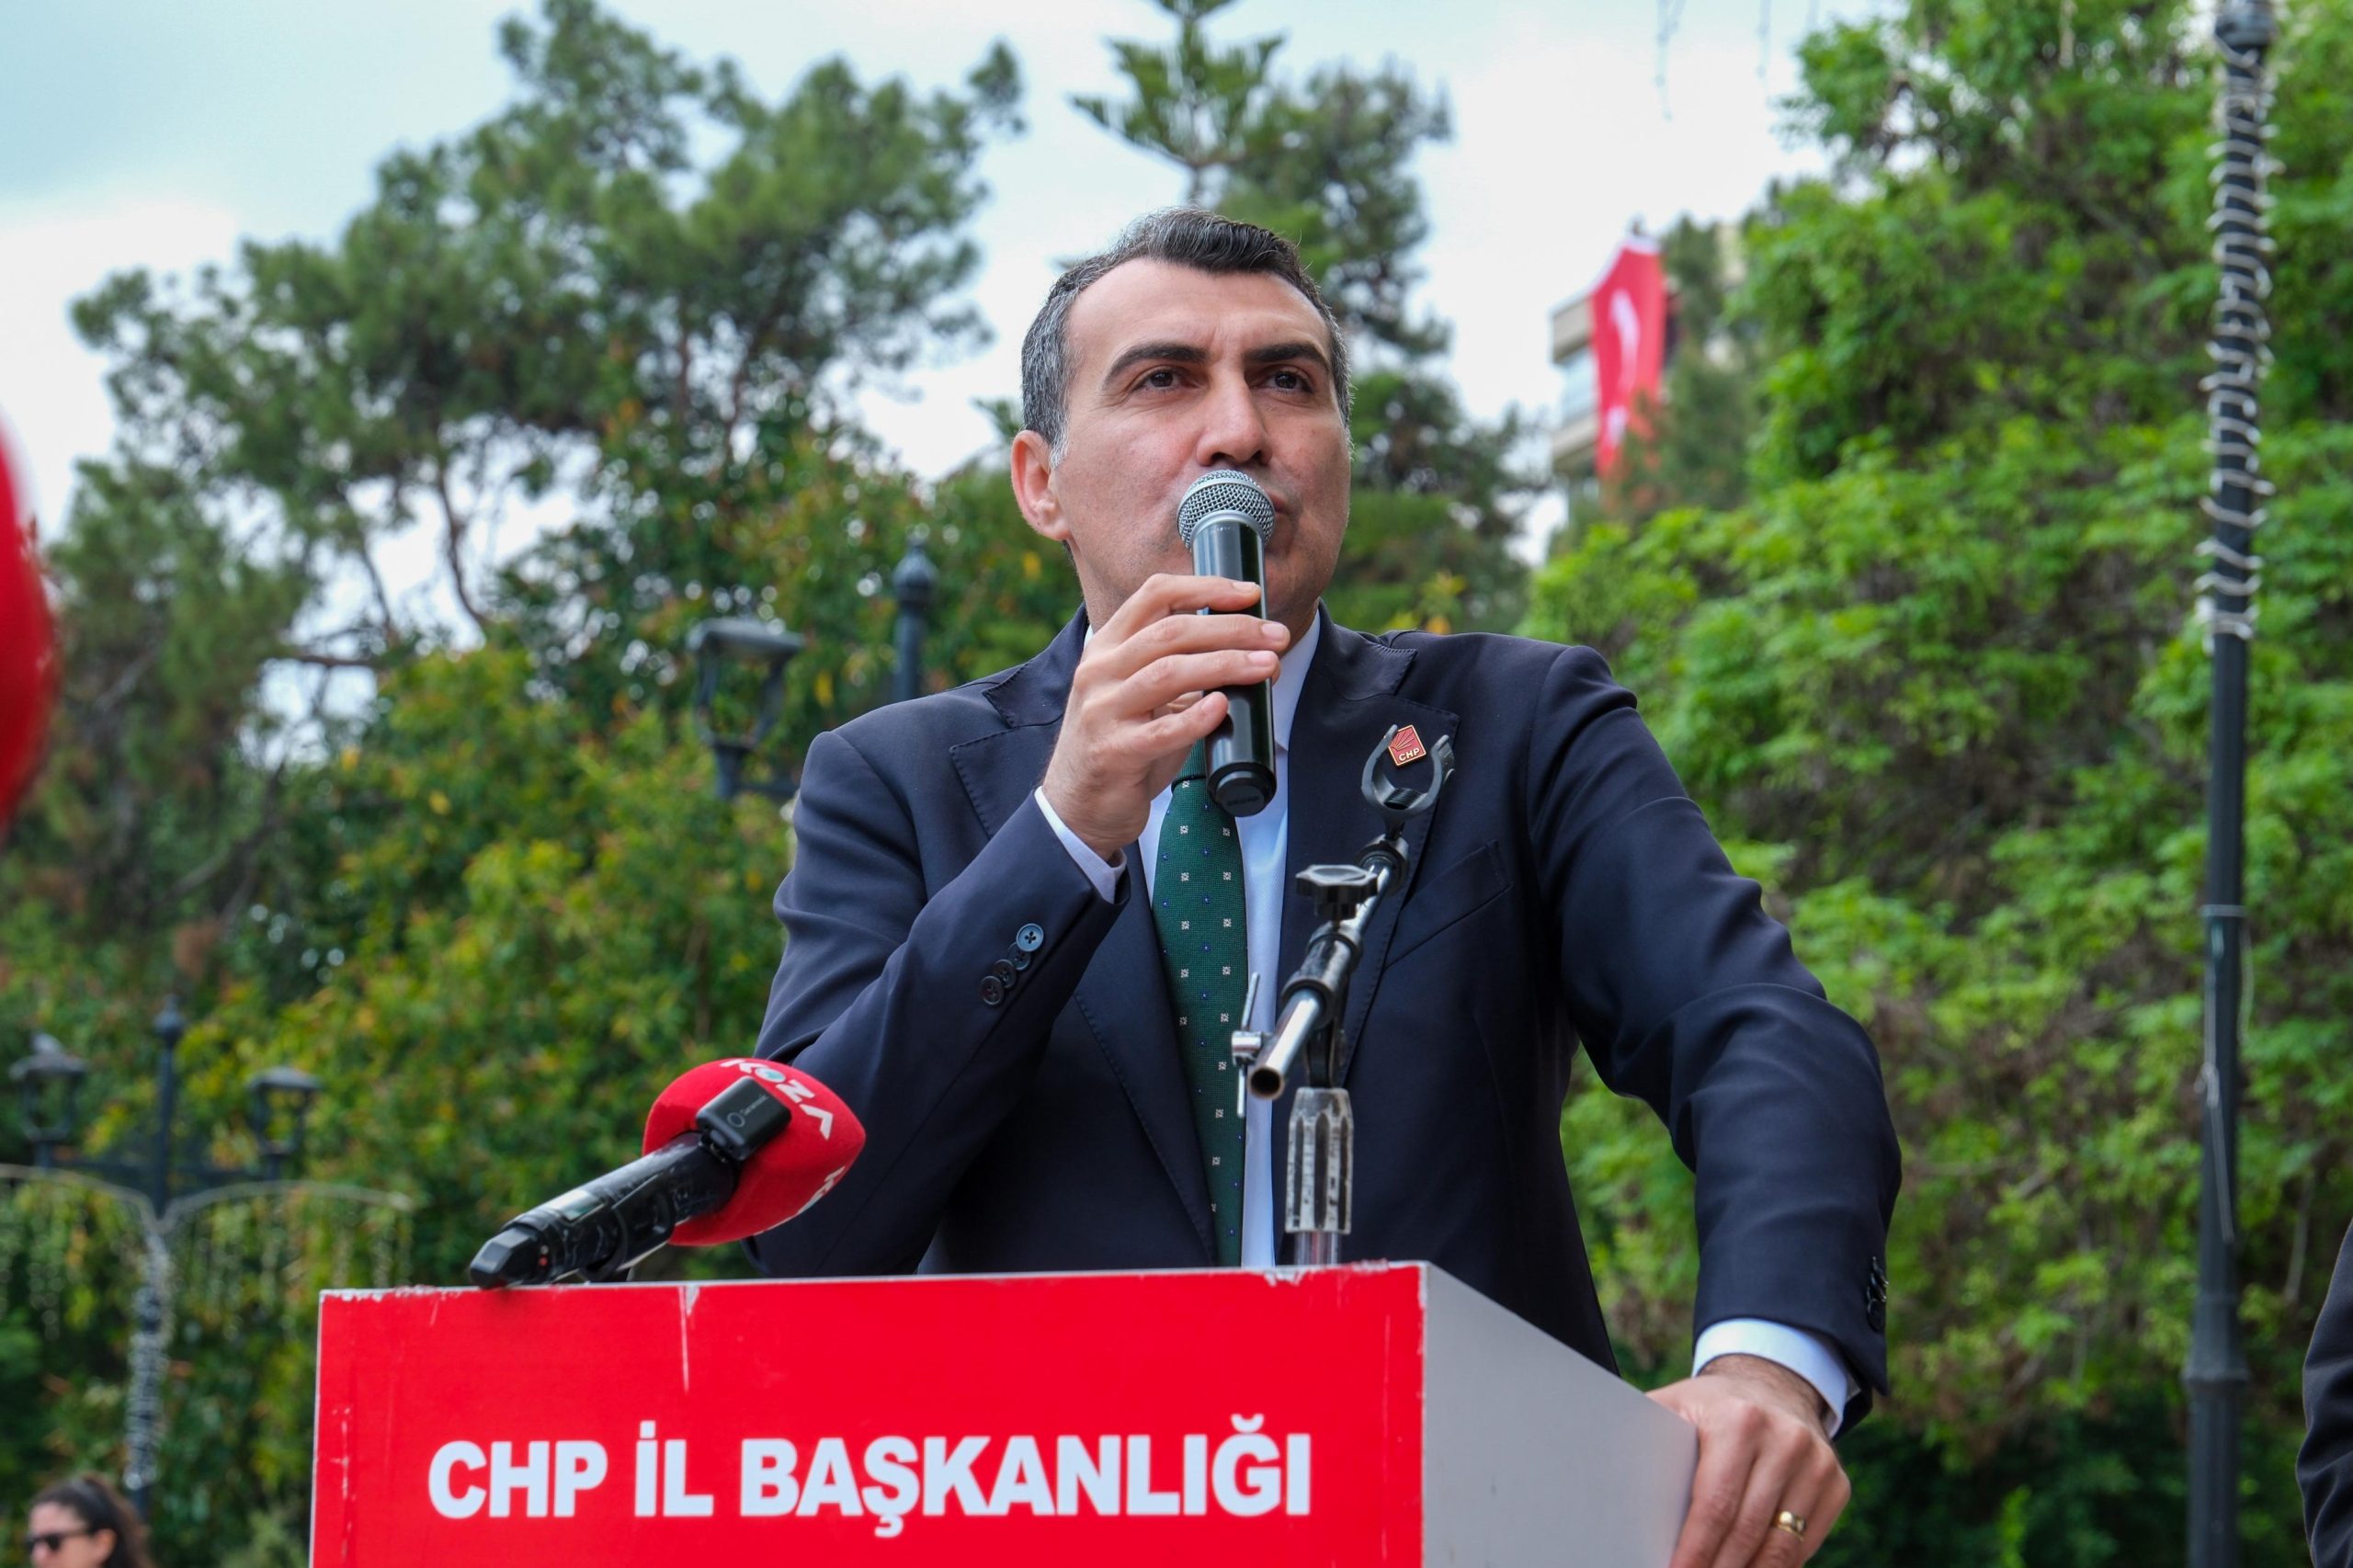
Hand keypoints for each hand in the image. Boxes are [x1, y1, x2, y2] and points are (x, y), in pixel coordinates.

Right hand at [1040, 572, 1287, 858]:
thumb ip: (1181, 667)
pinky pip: (1160, 731)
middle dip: (1230, 628)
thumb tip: (1252, 651)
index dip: (1205, 587)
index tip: (1249, 593)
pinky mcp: (1113, 752)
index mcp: (1108, 647)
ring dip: (1225, 664)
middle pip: (1170, 631)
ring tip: (1267, 666)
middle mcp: (1099, 671)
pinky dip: (1196, 716)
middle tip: (1275, 636)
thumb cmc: (1123, 744)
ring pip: (1167, 673)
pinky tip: (1223, 707)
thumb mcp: (1143, 694)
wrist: (1079, 805)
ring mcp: (1102, 711)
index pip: (1155, 595)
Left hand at [1647, 1355, 1849, 1566]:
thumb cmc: (1710, 1408)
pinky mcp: (1837, 1484)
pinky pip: (1804, 1545)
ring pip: (1780, 1547)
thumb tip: (1603, 1480)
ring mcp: (1818, 1462)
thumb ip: (1643, 1438)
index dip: (1693, 1550)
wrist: (1773, 1386)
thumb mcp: (1676, 1407)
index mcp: (1739, 1419)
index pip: (1714, 1504)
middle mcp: (1786, 1438)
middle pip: (1747, 1531)